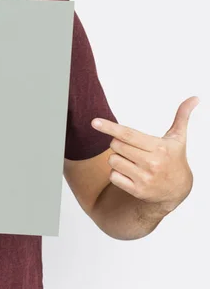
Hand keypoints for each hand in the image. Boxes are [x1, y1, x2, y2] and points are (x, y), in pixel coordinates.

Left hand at [91, 96, 198, 212]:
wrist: (178, 190)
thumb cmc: (174, 159)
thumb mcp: (178, 138)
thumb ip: (182, 116)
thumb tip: (195, 98)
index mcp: (159, 148)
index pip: (128, 134)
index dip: (110, 127)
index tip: (94, 122)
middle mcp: (152, 163)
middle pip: (116, 145)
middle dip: (118, 143)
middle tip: (131, 148)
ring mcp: (144, 178)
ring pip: (112, 160)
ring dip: (117, 158)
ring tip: (132, 161)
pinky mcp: (137, 191)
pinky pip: (113, 176)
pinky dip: (117, 173)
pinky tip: (130, 174)